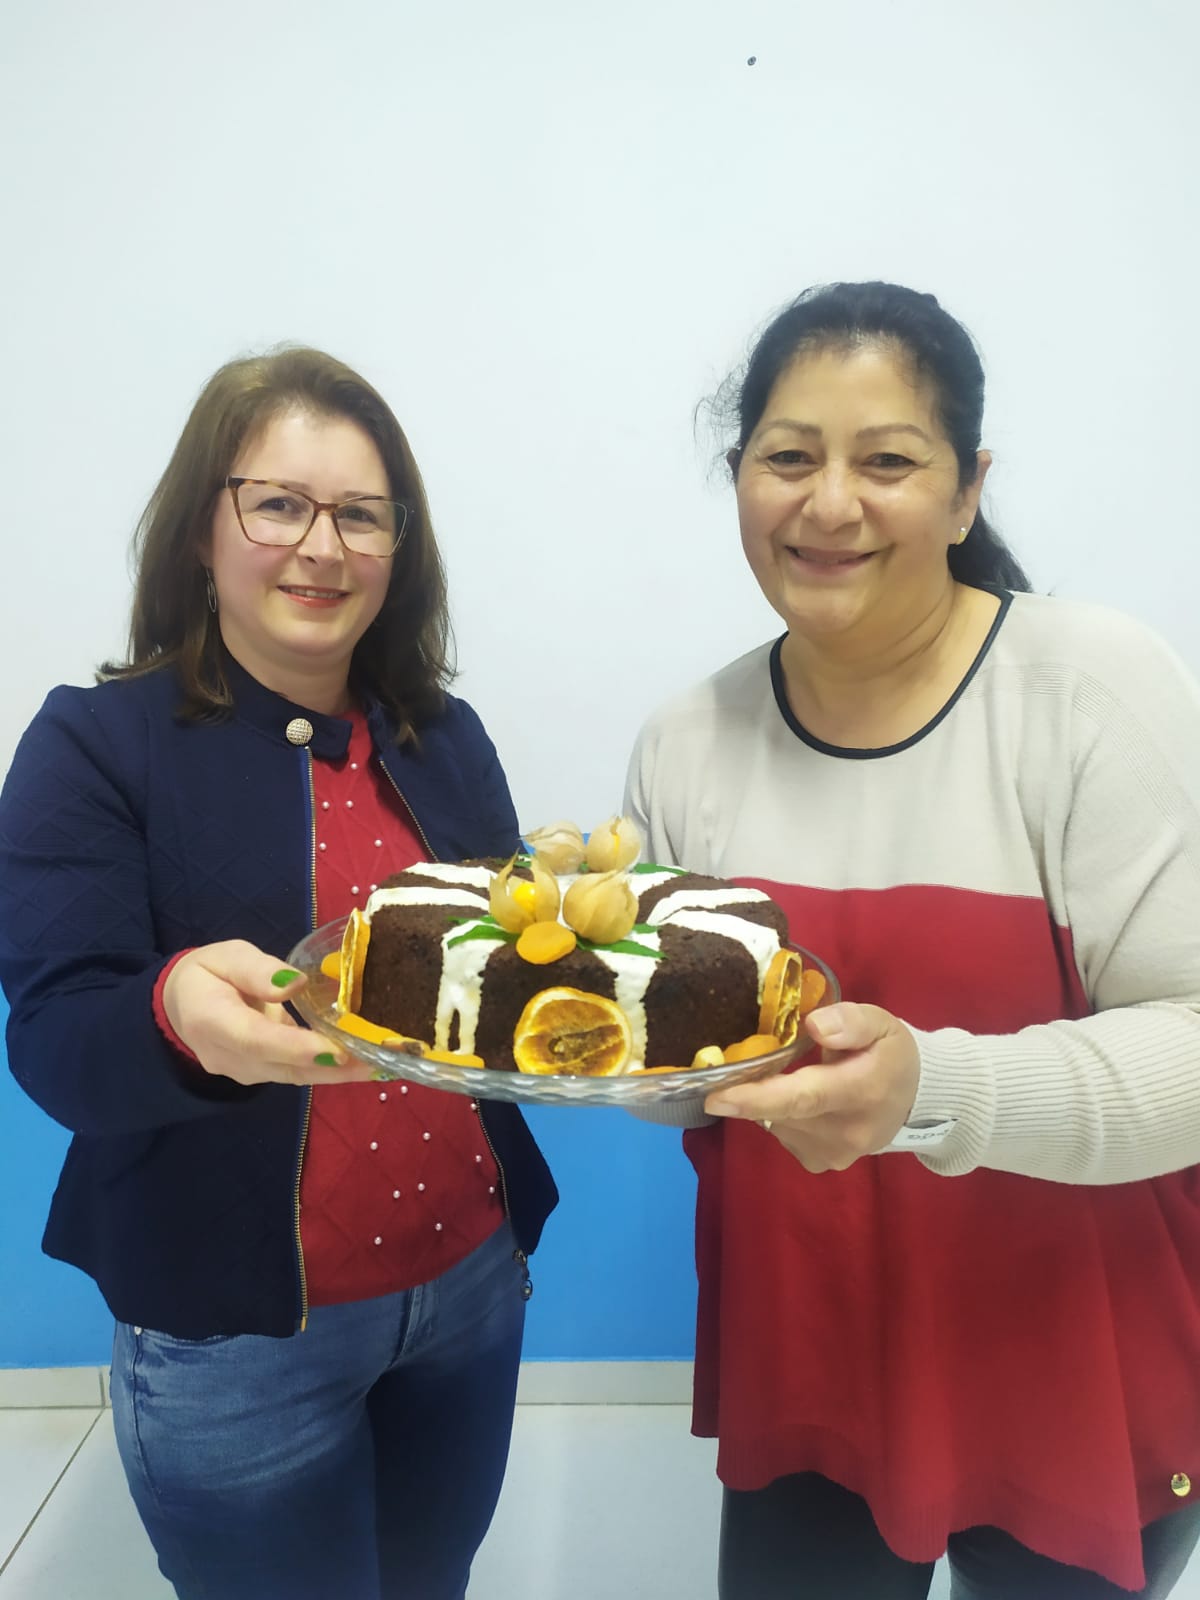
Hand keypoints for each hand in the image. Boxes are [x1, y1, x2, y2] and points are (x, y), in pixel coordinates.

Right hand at [162, 940, 372, 1086]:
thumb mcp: (226, 956)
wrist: (180, 1006)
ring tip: (381, 1065)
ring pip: (294, 1076)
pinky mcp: (261, 1074)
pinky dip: (330, 1070)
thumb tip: (293, 984)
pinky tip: (364, 1065)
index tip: (336, 1049)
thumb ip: (256, 970)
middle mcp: (227, 1057)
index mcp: (212, 1021)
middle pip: (283, 1066)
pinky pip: (296, 1074)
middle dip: (333, 1065)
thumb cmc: (207, 973)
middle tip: (378, 1060)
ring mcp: (244, 1071)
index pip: (256, 1039)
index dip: (297, 1047)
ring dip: (339, 1073)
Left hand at [705, 1003, 919, 1171]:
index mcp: (862, 1090)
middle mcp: (846, 1131)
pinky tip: (802, 1101)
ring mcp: (834, 1153)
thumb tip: (813, 1026)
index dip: (755, 1097)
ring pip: (777, 1123)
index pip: (803, 1098)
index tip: (714, 1097)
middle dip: (753, 1088)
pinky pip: (783, 1135)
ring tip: (793, 1078)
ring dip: (771, 1100)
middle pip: (781, 1111)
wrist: (918, 1101)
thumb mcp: (881, 1024)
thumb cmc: (892, 1054)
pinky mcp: (823, 1163)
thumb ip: (850, 1021)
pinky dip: (781, 1115)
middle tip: (742, 1064)